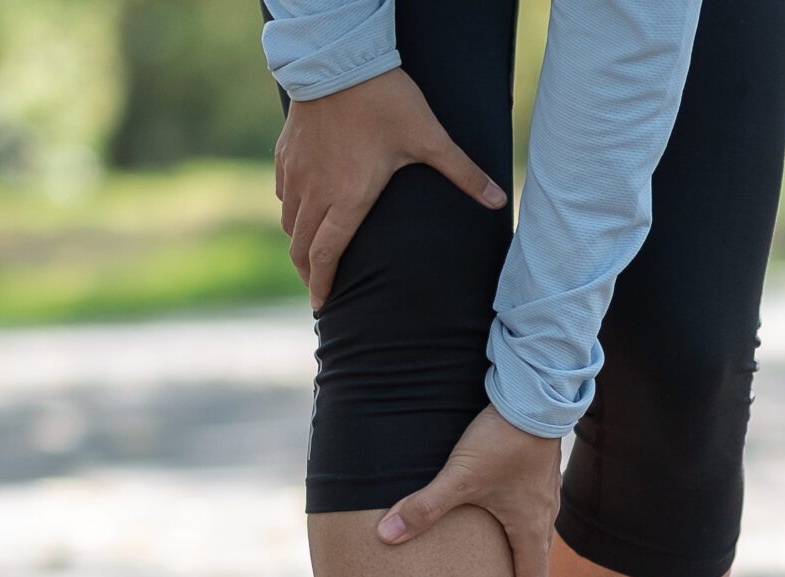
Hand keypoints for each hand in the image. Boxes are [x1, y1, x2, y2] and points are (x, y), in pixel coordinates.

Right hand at [274, 68, 506, 308]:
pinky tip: (303, 211)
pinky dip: (292, 211)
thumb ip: (464, 173)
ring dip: (299, 243)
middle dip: (308, 272)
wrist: (339, 62)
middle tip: (318, 288)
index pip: (327, 253)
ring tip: (312, 256)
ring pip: (289, 221)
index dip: (322, 283)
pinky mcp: (286, 154)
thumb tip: (501, 199)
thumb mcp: (430, 139)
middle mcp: (316, 191)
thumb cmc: (387, 102)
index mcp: (349, 197)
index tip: (321, 305)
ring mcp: (297, 173)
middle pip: (302, 246)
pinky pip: (283, 193)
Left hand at [378, 408, 562, 576]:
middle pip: (534, 572)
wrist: (536, 395)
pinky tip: (495, 527)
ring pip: (533, 545)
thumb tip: (384, 536)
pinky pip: (531, 520)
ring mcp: (544, 499)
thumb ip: (422, 507)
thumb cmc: (501, 438)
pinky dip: (516, 538)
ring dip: (516, 567)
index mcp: (529, 530)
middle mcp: (543, 520)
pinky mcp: (537, 479)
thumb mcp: (459, 476)